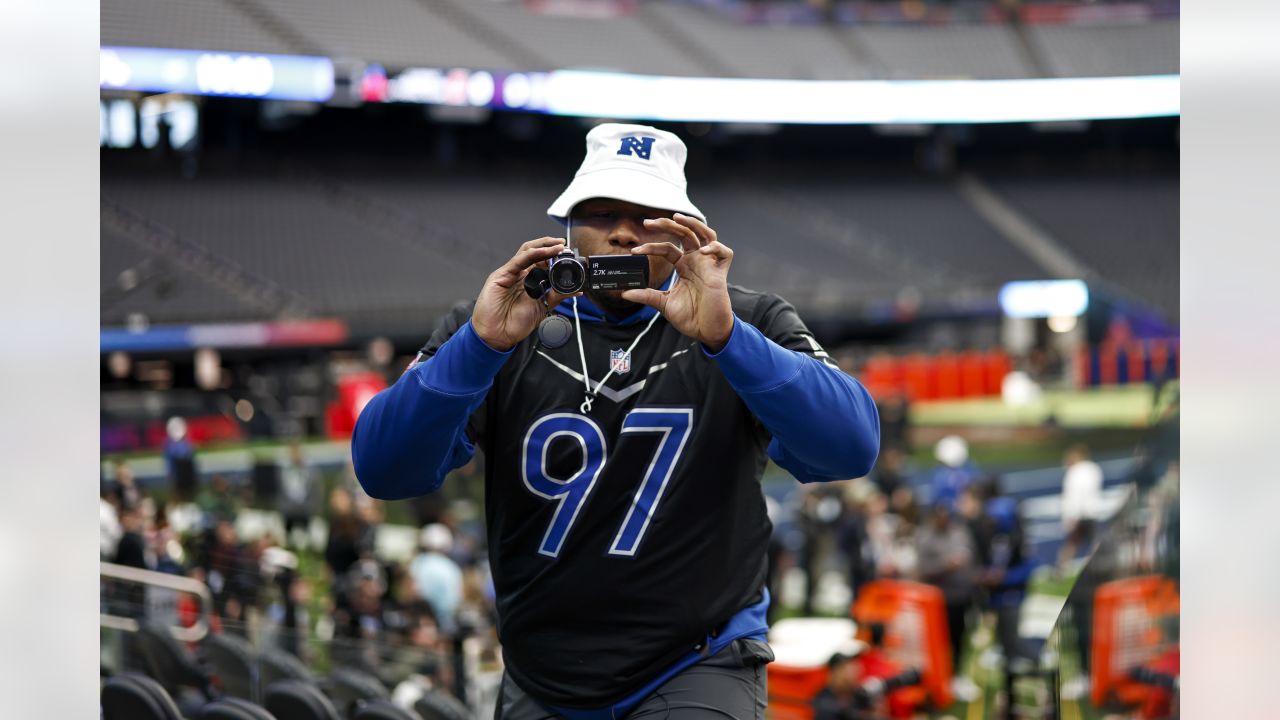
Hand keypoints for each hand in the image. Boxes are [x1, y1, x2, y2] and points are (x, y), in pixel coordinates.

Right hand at [472, 237, 577, 350]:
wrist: (498, 336)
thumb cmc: (515, 324)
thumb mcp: (543, 308)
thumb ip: (557, 296)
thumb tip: (576, 290)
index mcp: (530, 281)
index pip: (544, 262)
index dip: (556, 257)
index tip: (570, 256)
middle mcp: (520, 274)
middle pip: (536, 252)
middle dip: (551, 246)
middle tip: (565, 245)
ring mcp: (511, 273)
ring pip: (528, 251)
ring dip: (545, 246)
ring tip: (559, 246)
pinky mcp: (502, 275)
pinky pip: (519, 260)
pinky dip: (534, 253)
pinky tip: (545, 252)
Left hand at [621, 214, 733, 350]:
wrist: (707, 332)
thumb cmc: (691, 317)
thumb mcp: (664, 304)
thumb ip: (647, 296)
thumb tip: (625, 294)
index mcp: (683, 266)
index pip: (666, 248)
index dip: (650, 246)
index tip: (634, 251)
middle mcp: (695, 261)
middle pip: (683, 233)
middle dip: (666, 224)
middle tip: (648, 222)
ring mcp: (708, 265)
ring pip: (705, 234)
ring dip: (692, 224)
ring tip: (677, 218)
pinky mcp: (720, 273)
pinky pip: (724, 253)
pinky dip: (716, 247)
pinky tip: (703, 250)